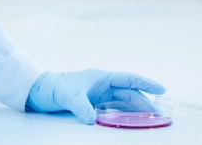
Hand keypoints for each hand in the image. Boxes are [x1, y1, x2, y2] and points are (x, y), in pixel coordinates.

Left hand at [25, 69, 165, 124]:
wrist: (40, 91)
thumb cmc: (54, 88)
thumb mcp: (68, 97)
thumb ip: (81, 108)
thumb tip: (92, 120)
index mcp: (101, 78)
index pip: (129, 79)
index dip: (146, 83)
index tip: (161, 89)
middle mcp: (103, 85)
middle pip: (129, 94)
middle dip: (145, 103)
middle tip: (159, 114)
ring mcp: (100, 95)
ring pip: (124, 103)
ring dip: (136, 110)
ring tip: (149, 119)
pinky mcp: (95, 104)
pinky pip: (115, 110)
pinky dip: (124, 115)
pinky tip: (131, 122)